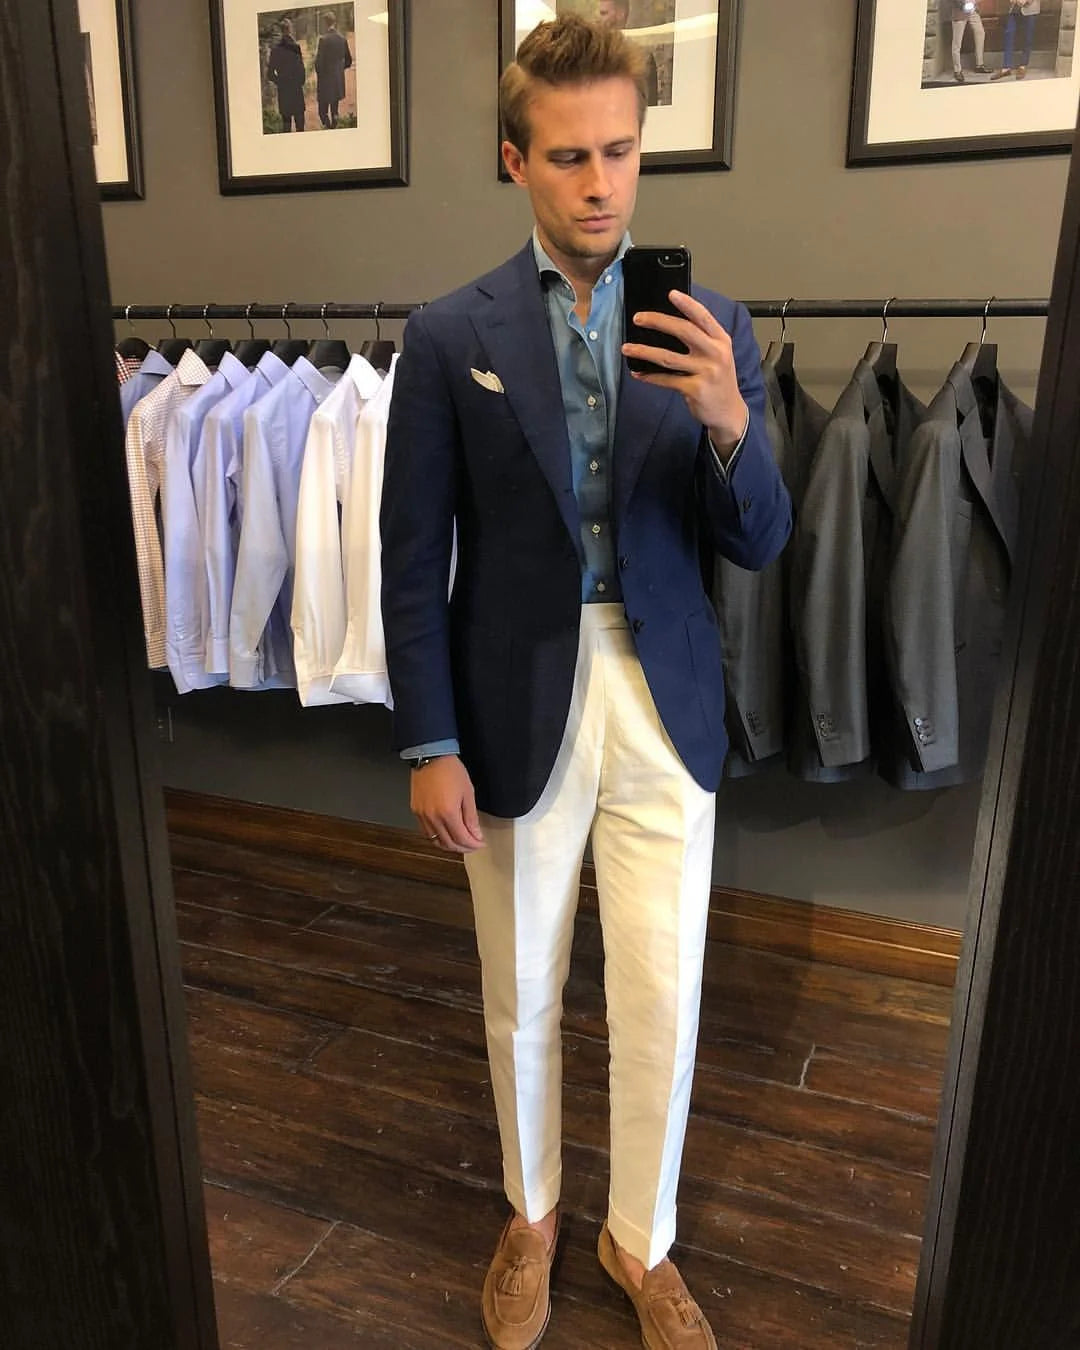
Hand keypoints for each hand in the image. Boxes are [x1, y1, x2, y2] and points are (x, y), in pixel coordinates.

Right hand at [412, 756, 485, 853]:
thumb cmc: (450, 770)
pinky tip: (445, 835)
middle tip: (472, 845)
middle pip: (449, 843)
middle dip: (463, 848)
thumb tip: (476, 834)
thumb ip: (471, 817)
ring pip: (436, 841)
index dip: (473, 844)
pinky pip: (427, 832)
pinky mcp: (416, 812)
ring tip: (460, 843)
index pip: (462, 838)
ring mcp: (422, 816)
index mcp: (448, 813)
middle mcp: (433, 818)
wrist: (430, 757)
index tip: (480, 843)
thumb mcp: (468, 793)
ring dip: (450, 846)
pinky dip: (437, 838)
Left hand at [622, 290, 748, 454]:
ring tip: (627, 347)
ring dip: (644, 351)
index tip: (671, 293)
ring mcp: (706, 372)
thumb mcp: (718, 354)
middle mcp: (715, 353)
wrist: (729, 412)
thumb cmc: (719, 380)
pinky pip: (667, 380)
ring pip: (669, 357)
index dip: (687, 304)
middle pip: (684, 331)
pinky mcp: (695, 389)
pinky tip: (638, 372)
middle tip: (638, 318)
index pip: (703, 317)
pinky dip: (650, 376)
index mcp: (721, 340)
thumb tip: (669, 325)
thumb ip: (702, 339)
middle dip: (658, 321)